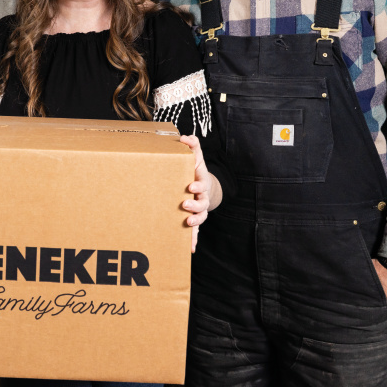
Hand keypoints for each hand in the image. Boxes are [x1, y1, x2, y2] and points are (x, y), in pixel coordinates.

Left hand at [179, 135, 221, 252]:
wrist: (201, 185)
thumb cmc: (194, 170)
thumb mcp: (195, 157)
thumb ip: (192, 146)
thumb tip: (184, 137)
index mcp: (200, 182)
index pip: (201, 183)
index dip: (198, 185)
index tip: (190, 185)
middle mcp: (202, 197)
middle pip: (202, 203)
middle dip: (194, 205)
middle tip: (184, 204)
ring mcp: (199, 209)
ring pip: (200, 218)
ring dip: (195, 221)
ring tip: (186, 222)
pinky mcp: (194, 219)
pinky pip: (195, 231)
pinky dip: (193, 239)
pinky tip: (190, 248)